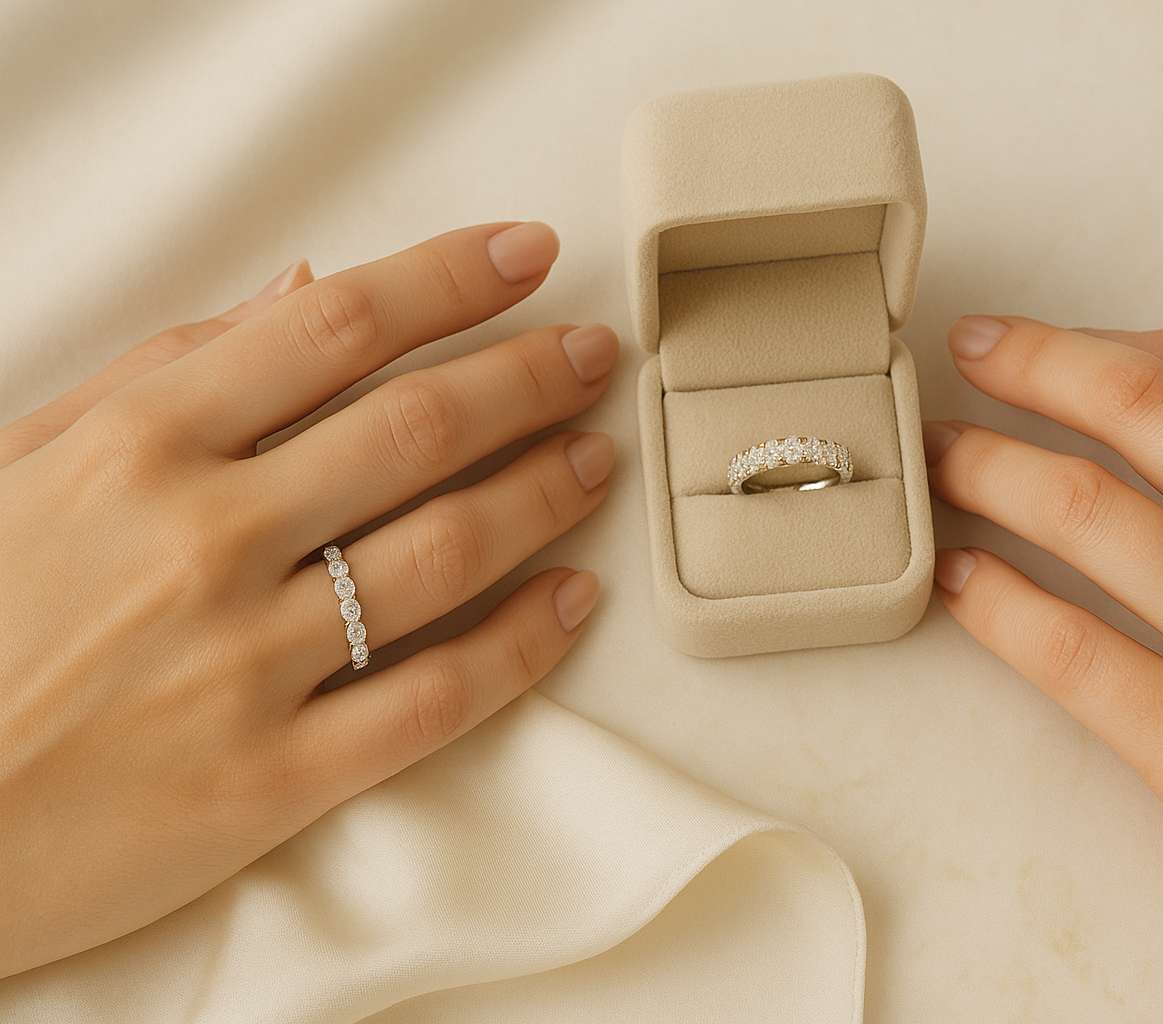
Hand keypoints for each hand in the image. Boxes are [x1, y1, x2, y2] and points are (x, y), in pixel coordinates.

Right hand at [0, 223, 617, 976]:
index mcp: (141, 447)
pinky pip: (435, 700)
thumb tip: (300, 286)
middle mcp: (208, 541)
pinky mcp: (272, 780)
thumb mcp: (18, 464)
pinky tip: (574, 600)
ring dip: (544, 492)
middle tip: (595, 354)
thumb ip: (158, 370)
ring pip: (448, 553)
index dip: (452, 279)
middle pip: (420, 429)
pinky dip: (523, 645)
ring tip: (597, 458)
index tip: (528, 253)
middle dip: (532, 377)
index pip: (338, 328)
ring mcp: (247, 664)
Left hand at [924, 316, 1162, 1021]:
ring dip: (981, 469)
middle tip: (958, 362)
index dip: (1088, 343)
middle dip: (1022, 367)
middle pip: (1131, 406)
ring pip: (1078, 508)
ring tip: (937, 464)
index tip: (1024, 343)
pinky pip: (1065, 647)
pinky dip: (990, 600)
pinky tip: (958, 579)